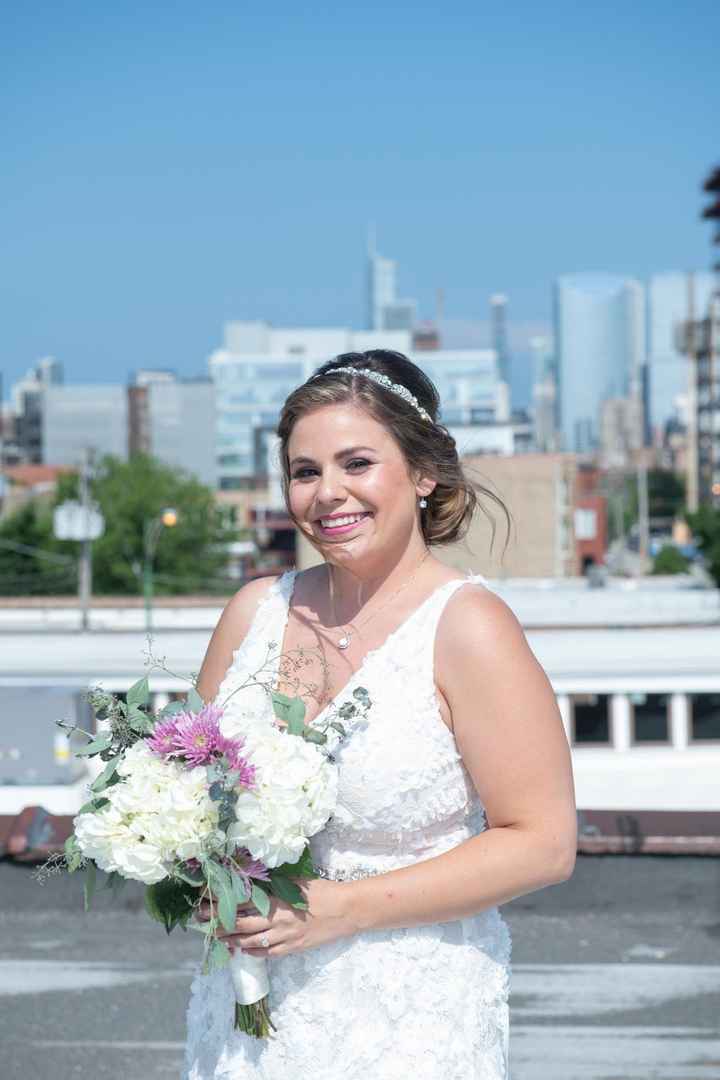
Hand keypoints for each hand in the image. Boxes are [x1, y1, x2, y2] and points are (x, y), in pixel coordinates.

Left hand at [196, 878, 354, 958]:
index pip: (241, 903)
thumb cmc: (322, 891)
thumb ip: (275, 882)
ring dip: (230, 940)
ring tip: (217, 937)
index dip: (220, 903)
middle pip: (239, 925)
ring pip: (249, 942)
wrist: (345, 910)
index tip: (204, 901)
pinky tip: (243, 949)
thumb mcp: (296, 881)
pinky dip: (252, 952)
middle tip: (200, 921)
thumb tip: (252, 878)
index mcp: (276, 900)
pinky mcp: (292, 949)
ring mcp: (284, 938)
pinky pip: (267, 953)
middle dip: (217, 923)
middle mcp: (276, 921)